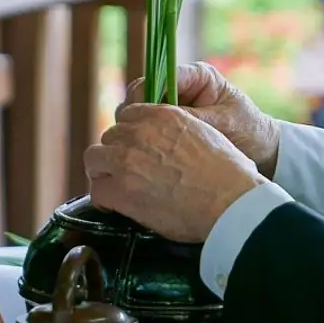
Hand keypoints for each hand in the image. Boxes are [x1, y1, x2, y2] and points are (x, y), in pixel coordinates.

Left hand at [86, 102, 260, 241]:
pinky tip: (118, 207)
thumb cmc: (229, 174)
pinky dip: (105, 201)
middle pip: (109, 137)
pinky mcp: (120, 191)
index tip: (136, 149)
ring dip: (104, 173)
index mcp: (162, 115)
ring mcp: (126, 161)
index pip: (128, 116)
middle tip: (129, 173)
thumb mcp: (206, 133)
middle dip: (116, 154)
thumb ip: (180, 130)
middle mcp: (139, 133)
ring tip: (118, 188)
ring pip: (94, 159)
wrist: (229, 202)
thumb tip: (174, 144)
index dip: (131, 135)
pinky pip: (97, 191)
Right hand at [117, 61, 279, 177]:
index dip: (145, 95)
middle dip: (135, 112)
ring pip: (142, 110)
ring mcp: (174, 104)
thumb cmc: (248, 130)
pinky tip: (141, 152)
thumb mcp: (223, 124)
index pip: (160, 76)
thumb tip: (160, 121)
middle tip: (130, 135)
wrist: (261, 148)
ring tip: (135, 146)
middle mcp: (182, 85)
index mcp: (197, 76)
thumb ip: (193, 120)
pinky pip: (149, 126)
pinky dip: (143, 137)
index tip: (137, 117)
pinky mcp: (171, 122)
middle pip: (145, 91)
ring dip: (136, 127)